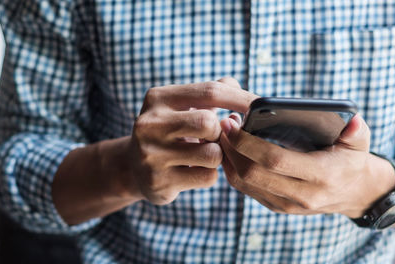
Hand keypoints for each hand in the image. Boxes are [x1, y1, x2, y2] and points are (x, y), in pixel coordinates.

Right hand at [124, 78, 258, 204]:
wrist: (132, 167)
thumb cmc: (170, 131)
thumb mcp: (183, 106)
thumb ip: (214, 93)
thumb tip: (247, 94)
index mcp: (158, 98)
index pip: (210, 91)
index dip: (241, 98)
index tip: (261, 105)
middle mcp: (150, 123)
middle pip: (209, 123)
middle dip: (222, 133)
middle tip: (218, 138)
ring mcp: (151, 154)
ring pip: (212, 154)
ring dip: (218, 156)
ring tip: (203, 154)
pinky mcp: (158, 181)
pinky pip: (207, 177)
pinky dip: (210, 175)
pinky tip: (194, 171)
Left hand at [219, 114, 394, 217]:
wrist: (353, 193)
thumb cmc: (351, 159)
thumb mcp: (359, 143)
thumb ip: (357, 131)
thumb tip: (352, 121)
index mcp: (321, 176)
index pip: (275, 160)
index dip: (248, 143)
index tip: (233, 124)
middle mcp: (303, 195)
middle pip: (252, 174)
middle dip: (232, 148)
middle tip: (223, 124)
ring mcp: (287, 205)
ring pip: (244, 184)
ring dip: (228, 158)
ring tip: (223, 134)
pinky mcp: (277, 207)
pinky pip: (246, 189)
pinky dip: (232, 169)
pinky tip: (229, 149)